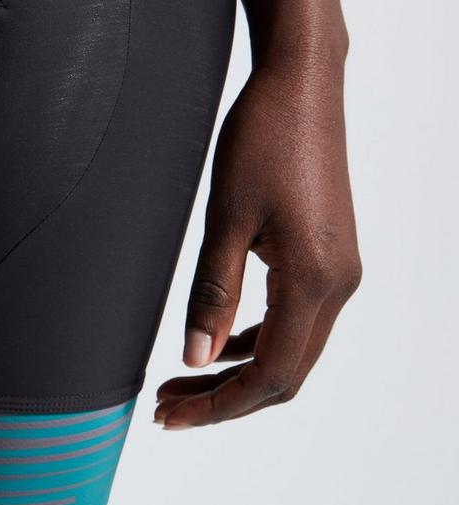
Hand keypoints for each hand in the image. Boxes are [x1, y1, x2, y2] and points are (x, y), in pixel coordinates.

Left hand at [156, 48, 361, 428]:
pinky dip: (252, 341)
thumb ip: (211, 293)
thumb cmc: (261, 140)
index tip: (171, 417)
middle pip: (284, 374)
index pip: (271, 375)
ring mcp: (338, 272)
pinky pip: (293, 319)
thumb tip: (194, 360)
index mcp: (315, 280)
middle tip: (165, 409)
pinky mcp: (328, 257)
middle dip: (224, 400)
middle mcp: (338, 285)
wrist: (301, 87)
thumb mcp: (224, 219)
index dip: (220, 406)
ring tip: (176, 383)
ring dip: (235, 373)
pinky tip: (212, 343)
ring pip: (290, 349)